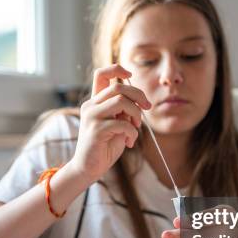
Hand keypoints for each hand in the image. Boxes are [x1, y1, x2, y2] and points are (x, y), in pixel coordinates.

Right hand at [70, 64, 150, 182]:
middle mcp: (91, 106)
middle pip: (118, 86)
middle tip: (147, 108)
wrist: (89, 168)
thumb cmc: (105, 146)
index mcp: (95, 102)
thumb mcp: (118, 124)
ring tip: (136, 128)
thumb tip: (139, 101)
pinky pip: (121, 124)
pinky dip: (132, 133)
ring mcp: (91, 117)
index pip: (101, 74)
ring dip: (136, 114)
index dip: (117, 68)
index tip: (130, 75)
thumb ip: (124, 111)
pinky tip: (130, 142)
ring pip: (121, 101)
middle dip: (139, 95)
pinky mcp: (95, 130)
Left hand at [161, 214, 237, 237]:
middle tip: (165, 235)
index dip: (191, 219)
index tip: (175, 222)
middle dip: (182, 235)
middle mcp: (232, 227)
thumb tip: (176, 223)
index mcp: (226, 212)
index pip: (208, 216)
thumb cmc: (213, 225)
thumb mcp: (205, 218)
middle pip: (203, 233)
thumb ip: (192, 220)